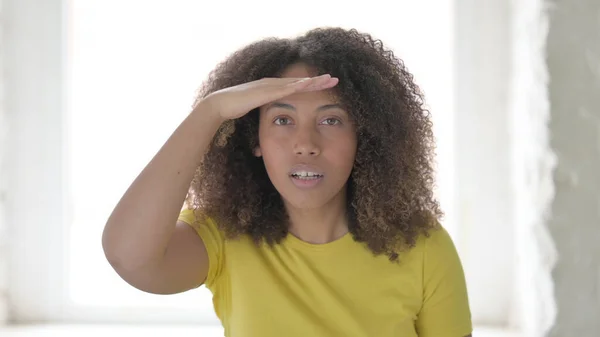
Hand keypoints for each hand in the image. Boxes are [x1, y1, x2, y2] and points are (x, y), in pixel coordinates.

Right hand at [201, 74, 338, 120]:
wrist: (220, 105)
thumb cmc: (234, 110)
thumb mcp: (254, 114)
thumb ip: (263, 116)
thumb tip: (269, 127)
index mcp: (271, 89)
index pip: (296, 86)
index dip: (311, 86)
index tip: (326, 86)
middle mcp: (272, 84)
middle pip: (300, 81)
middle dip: (317, 80)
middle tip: (334, 79)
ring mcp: (269, 86)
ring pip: (296, 82)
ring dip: (313, 81)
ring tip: (328, 80)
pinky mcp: (265, 91)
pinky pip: (285, 88)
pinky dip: (298, 86)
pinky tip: (309, 84)